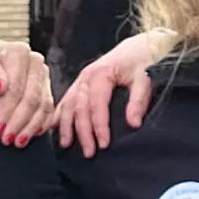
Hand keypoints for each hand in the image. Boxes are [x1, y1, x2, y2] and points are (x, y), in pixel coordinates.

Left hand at [0, 40, 58, 144]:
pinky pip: (49, 109)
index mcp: (19, 52)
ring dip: (30, 126)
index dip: (7, 110)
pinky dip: (41, 124)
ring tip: (18, 142)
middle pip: (31, 98)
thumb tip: (1, 86)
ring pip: (43, 105)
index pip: (16, 88)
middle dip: (19, 122)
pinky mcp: (47, 87)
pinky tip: (32, 135)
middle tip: (6, 139)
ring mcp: (43, 75)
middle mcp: (35, 62)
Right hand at [51, 28, 182, 155]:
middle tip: (89, 153)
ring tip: (66, 145)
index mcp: (101, 74)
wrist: (139, 46)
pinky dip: (58, 114)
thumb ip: (138, 100)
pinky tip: (53, 127)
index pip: (96, 105)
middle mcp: (86, 76)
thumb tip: (133, 124)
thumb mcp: (145, 78)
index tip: (104, 145)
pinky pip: (65, 100)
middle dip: (82, 132)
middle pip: (79, 108)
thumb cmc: (143, 61)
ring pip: (68, 104)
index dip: (99, 126)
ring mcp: (81, 79)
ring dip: (65, 126)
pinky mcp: (80, 83)